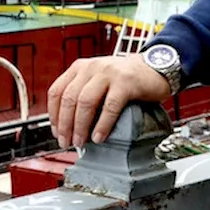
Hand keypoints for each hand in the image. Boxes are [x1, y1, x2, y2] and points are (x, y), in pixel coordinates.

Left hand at [46, 55, 171, 148]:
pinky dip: (102, 124)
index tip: (57, 132)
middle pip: (69, 98)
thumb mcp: (98, 80)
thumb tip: (69, 125)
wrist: (155, 68)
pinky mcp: (126, 83)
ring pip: (85, 102)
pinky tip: (99, 137)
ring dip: (80, 126)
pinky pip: (110, 106)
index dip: (54, 115)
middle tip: (66, 142)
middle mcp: (91, 68)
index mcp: (80, 68)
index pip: (56, 91)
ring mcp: (108, 73)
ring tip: (80, 142)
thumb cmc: (126, 79)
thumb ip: (84, 93)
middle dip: (65, 124)